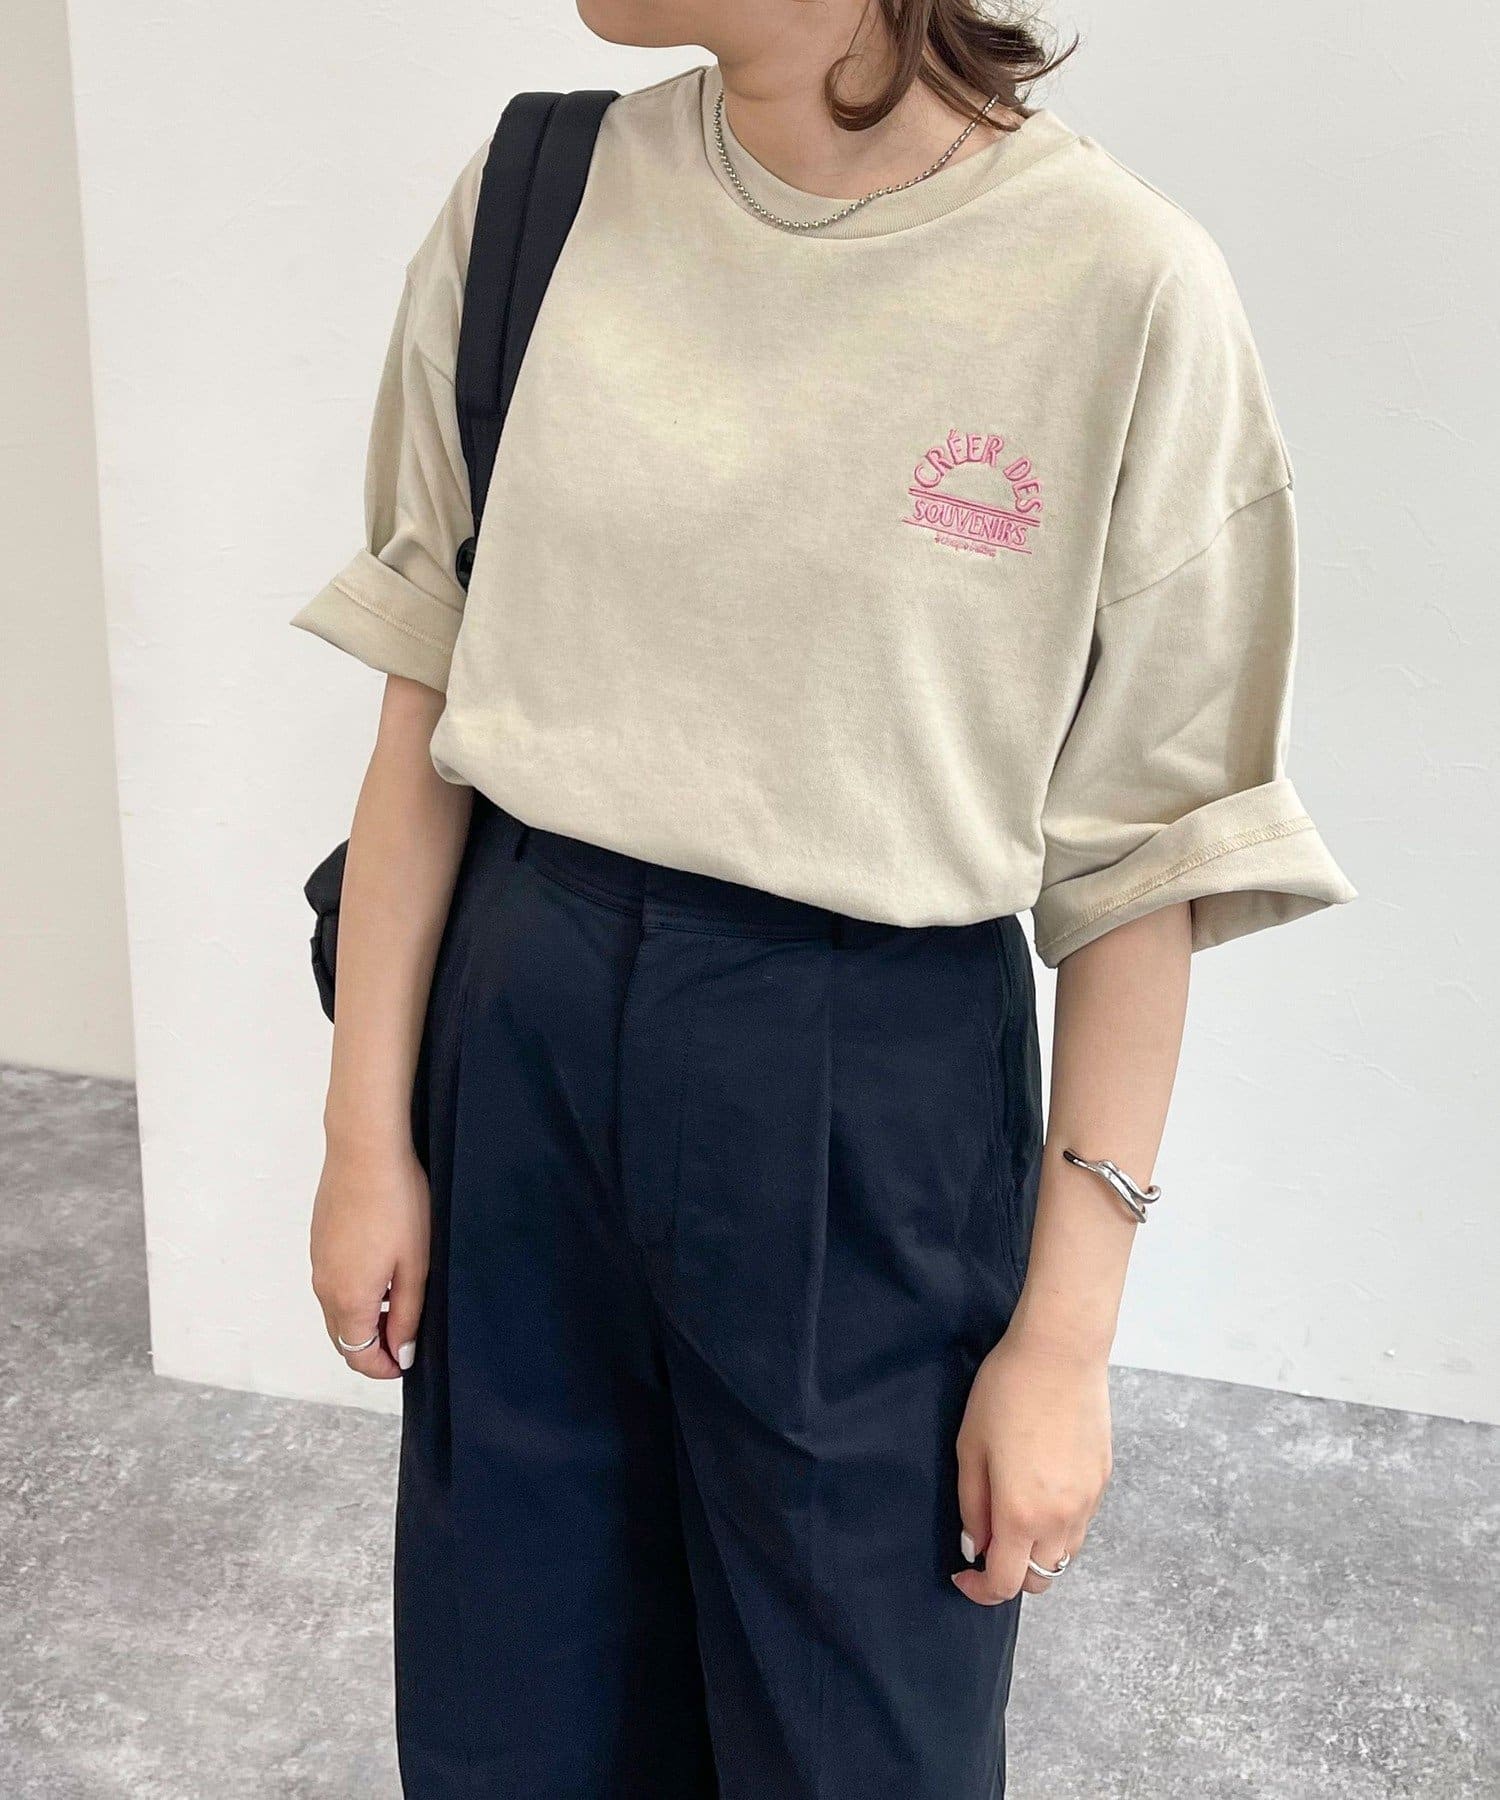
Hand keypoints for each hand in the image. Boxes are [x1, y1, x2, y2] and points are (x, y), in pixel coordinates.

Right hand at [310, 1134, 430, 1379]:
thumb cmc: (398, 1203)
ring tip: (399, 1302)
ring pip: (335, 1311)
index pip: (357, 1356)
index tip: (407, 1361)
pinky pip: (331, 1284)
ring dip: (362, 1320)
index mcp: (348, 1298)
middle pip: (342, 1338)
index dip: (382, 1368)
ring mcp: (317, 1263)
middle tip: (406, 1335)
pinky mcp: (318, 1242)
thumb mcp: (415, 1265)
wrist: (364, 1150)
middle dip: (371, 1348)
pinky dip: (352, 1294)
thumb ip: (406, 1315)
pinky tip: (382, 1272)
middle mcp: (324, 1287)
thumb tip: (400, 1354)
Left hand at [951, 1325, 1111, 1603]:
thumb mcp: (970, 1447)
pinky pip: (1080, 1524)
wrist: (1060, 1353)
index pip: (1005, 1584)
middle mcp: (1061, 1518)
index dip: (979, 1590)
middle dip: (1012, 1573)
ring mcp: (1088, 1501)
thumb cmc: (1006, 1393)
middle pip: (1041, 1579)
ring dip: (1038, 1552)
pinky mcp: (1103, 1481)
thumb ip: (972, 1506)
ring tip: (1013, 1514)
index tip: (962, 1574)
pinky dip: (1058, 1526)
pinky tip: (1040, 1489)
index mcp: (1022, 1514)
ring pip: (1064, 1555)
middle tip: (988, 1540)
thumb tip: (976, 1546)